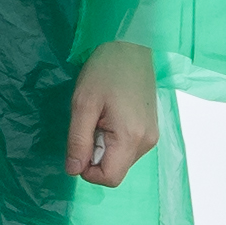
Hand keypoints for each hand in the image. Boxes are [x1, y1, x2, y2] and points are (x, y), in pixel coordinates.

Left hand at [67, 40, 161, 189]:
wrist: (130, 46)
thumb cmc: (104, 70)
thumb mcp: (83, 105)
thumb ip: (78, 141)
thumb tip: (73, 171)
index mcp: (132, 138)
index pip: (110, 178)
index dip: (88, 170)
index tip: (80, 144)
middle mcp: (147, 142)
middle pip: (116, 169)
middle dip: (96, 155)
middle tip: (91, 124)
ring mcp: (152, 136)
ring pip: (121, 159)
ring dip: (105, 146)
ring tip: (101, 116)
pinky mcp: (151, 129)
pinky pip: (128, 147)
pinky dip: (115, 139)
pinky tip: (111, 115)